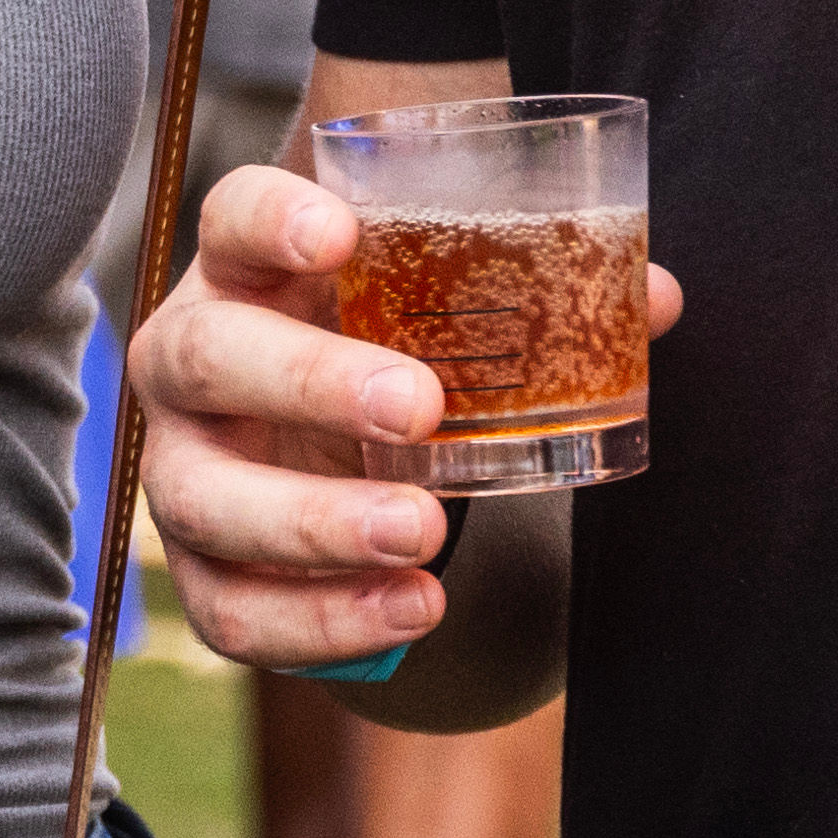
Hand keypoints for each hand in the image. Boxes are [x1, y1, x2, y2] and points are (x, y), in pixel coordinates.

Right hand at [129, 155, 677, 668]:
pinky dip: (323, 621)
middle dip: (310, 384)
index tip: (342, 236)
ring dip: (316, 521)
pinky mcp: (203, 570)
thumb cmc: (386, 350)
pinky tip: (412, 609)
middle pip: (206, 357)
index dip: (272, 219)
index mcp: (248, 271)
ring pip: (206, 499)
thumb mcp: (441, 311)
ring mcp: (183, 470)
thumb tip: (655, 297)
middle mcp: (192, 360)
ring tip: (426, 533)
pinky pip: (234, 612)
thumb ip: (538, 291)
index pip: (232, 217)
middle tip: (421, 409)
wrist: (331, 451)